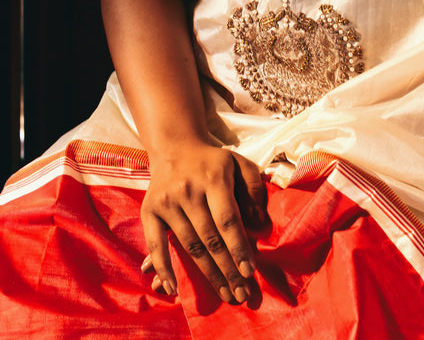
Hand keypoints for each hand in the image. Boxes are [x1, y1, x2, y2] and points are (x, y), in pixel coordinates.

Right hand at [140, 140, 267, 302]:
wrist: (175, 147)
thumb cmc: (213, 162)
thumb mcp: (240, 164)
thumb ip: (254, 189)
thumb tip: (258, 224)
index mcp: (214, 179)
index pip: (227, 220)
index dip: (238, 248)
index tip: (249, 272)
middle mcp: (188, 191)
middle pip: (210, 239)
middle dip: (227, 270)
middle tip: (241, 294)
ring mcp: (167, 202)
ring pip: (189, 246)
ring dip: (207, 275)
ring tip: (225, 294)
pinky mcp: (149, 211)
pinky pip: (155, 245)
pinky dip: (164, 269)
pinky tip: (175, 289)